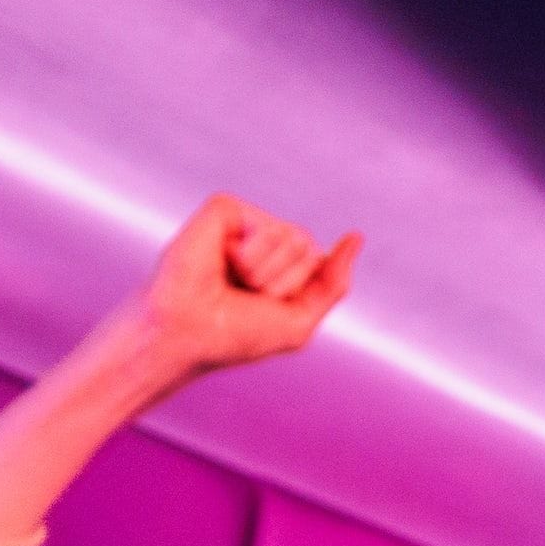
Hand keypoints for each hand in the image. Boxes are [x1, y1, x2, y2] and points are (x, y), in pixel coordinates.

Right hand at [135, 194, 359, 373]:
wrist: (189, 334)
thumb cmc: (235, 336)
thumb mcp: (299, 322)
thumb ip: (333, 283)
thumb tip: (356, 237)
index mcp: (284, 266)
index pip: (321, 263)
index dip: (297, 293)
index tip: (264, 309)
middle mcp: (267, 241)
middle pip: (310, 247)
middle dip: (284, 283)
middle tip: (245, 296)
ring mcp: (245, 222)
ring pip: (293, 236)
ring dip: (264, 273)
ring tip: (231, 282)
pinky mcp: (224, 209)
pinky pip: (263, 225)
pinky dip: (247, 255)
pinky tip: (221, 262)